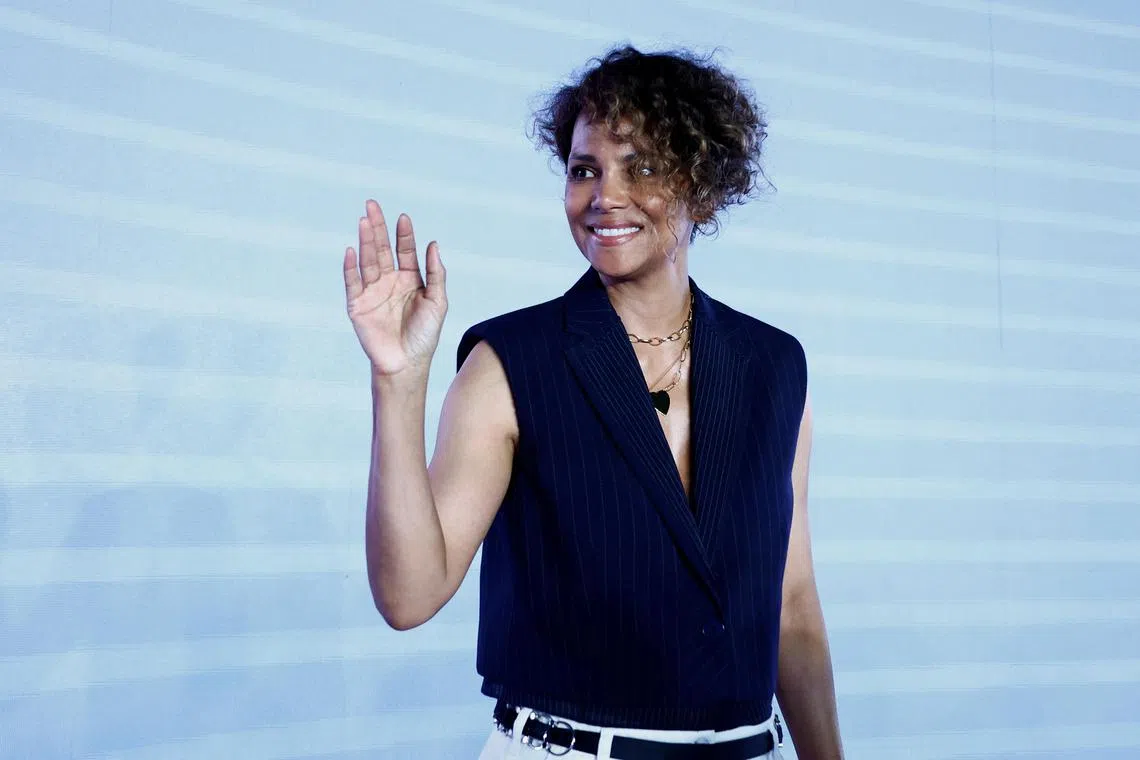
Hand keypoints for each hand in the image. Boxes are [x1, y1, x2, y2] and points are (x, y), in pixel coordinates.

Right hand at [343, 200, 447, 377]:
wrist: (407, 364)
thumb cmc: (425, 335)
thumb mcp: (438, 302)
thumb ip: (436, 274)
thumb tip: (433, 244)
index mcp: (409, 279)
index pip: (404, 250)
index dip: (404, 234)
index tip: (404, 218)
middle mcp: (389, 282)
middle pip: (382, 249)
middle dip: (378, 227)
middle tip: (372, 205)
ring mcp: (372, 292)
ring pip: (368, 261)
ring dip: (365, 241)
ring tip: (363, 220)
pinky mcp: (357, 305)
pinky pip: (352, 282)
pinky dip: (351, 267)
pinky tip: (352, 250)